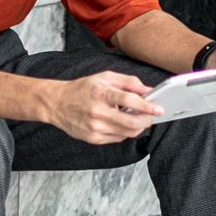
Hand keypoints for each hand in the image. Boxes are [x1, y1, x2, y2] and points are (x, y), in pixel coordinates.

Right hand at [47, 71, 163, 143]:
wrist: (57, 103)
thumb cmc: (81, 89)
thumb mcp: (104, 77)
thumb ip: (128, 82)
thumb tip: (148, 90)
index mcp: (101, 94)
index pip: (129, 101)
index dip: (147, 106)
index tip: (158, 108)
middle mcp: (98, 112)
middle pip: (131, 123)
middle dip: (146, 120)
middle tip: (150, 116)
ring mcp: (95, 128)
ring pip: (127, 133)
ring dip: (137, 127)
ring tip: (135, 117)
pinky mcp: (93, 138)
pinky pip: (118, 138)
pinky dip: (125, 132)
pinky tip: (120, 123)